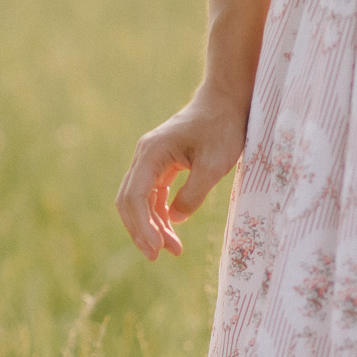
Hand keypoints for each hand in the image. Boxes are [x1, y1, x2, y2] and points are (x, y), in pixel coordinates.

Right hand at [116, 91, 248, 258]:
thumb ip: (192, 195)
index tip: (157, 250)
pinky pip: (152, 195)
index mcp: (151, 154)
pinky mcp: (161, 164)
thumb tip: (176, 219)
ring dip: (152, 226)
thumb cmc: (222, 127)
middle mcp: (144, 156)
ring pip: (140, 201)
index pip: (135, 197)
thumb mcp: (214, 165)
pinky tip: (172, 229)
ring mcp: (151, 160)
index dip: (143, 227)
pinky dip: (159, 214)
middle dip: (141, 231)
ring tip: (174, 249)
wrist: (227, 100)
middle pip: (130, 202)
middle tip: (158, 256)